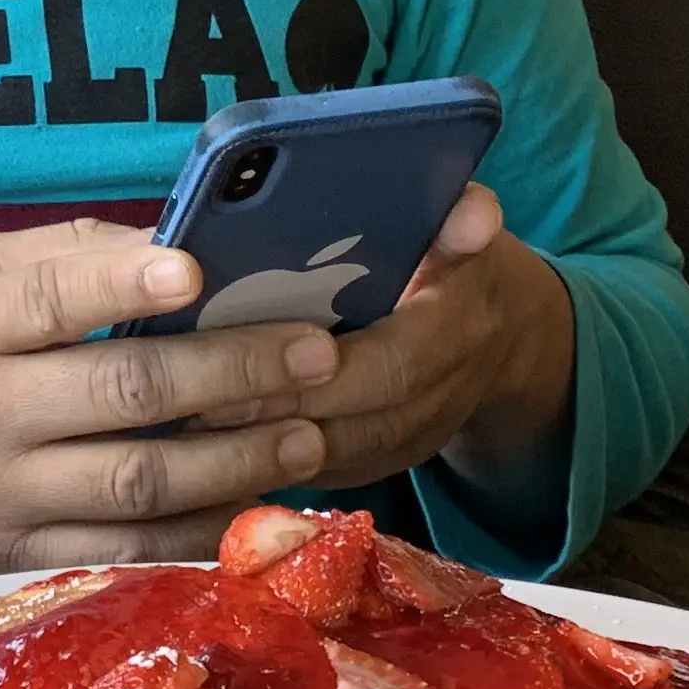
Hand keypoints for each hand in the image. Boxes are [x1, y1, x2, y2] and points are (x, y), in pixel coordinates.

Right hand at [0, 217, 345, 626]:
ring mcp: (4, 496)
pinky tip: (260, 503)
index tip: (197, 268)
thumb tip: (174, 239)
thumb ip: (58, 253)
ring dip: (237, 458)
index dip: (123, 283)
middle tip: (315, 352)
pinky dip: (201, 530)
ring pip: (139, 483)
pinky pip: (128, 550)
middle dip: (230, 372)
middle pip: (121, 394)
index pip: (48, 300)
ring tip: (309, 432)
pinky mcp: (21, 557)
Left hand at [195, 183, 577, 509]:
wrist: (500, 338)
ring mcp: (414, 440)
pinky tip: (212, 454)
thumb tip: (472, 211)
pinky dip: (271, 467)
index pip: (391, 366)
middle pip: (354, 424)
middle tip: (192, 404)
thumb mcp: (461, 233)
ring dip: (262, 450)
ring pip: (335, 462)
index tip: (250, 360)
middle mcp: (441, 396)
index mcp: (458, 331)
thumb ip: (458, 220)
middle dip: (274, 417)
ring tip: (187, 430)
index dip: (324, 373)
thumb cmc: (454, 265)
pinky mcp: (383, 464)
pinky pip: (326, 477)